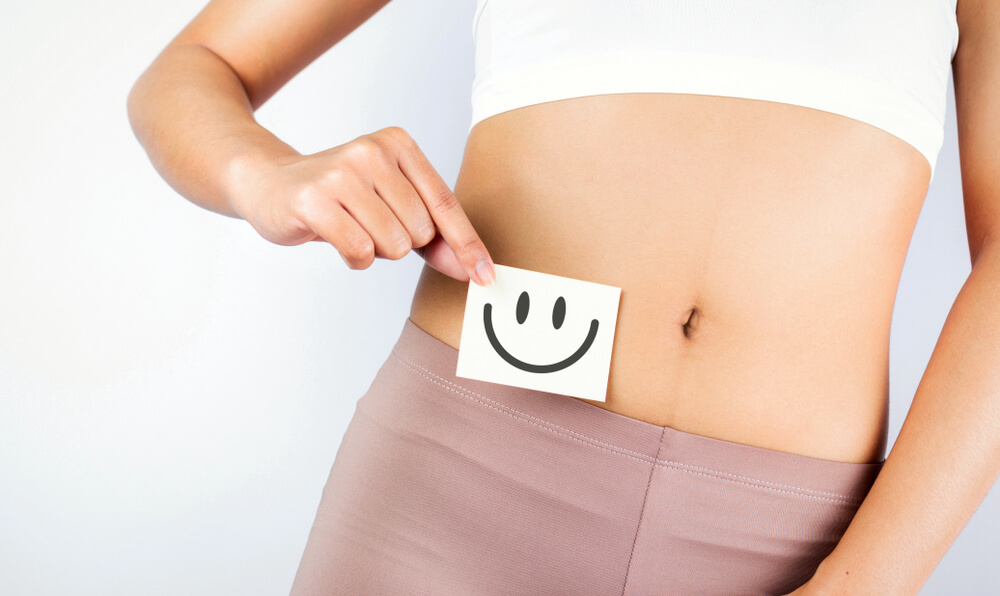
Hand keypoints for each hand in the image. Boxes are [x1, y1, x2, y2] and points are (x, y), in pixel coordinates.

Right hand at [229, 125, 495, 285]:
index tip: (485, 277)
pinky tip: (335, 236)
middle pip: (420, 231)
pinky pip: (360, 251)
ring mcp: (342, 174)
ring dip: (375, 250)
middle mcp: (372, 152)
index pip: (445, 204)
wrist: (269, 183)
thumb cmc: (340, 197)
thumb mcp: (392, 204)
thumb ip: (435, 235)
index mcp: (398, 144)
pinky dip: (354, 258)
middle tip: (368, 224)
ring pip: (392, 244)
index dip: (467, 246)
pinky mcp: (315, 199)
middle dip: (400, 242)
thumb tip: (473, 269)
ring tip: (350, 226)